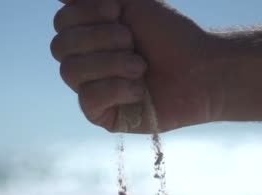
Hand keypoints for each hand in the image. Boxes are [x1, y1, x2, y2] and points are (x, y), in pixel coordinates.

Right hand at [51, 0, 228, 132]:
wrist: (201, 69)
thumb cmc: (170, 36)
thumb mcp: (132, 3)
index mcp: (88, 36)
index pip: (61, 23)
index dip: (86, 14)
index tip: (119, 12)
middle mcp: (86, 63)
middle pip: (59, 47)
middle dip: (99, 38)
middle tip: (132, 41)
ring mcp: (92, 90)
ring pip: (70, 72)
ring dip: (111, 63)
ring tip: (141, 66)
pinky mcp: (103, 116)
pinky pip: (88, 100)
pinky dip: (116, 89)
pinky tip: (139, 89)